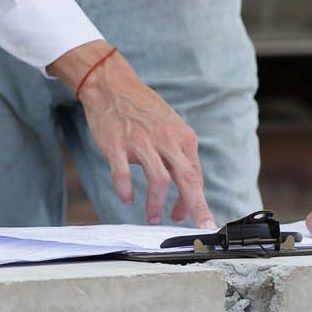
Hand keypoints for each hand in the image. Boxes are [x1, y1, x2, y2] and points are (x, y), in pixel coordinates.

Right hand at [52, 41, 214, 227]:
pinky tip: (127, 198)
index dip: (195, 201)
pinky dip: (125, 190)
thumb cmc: (142, 109)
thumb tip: (187, 187)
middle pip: (186, 179)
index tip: (193, 217)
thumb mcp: (170, 126)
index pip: (195, 176)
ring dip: (157, 205)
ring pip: (158, 180)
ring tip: (153, 217)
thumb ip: (179, 154)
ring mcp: (141, 142)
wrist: (112, 84)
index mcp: (182, 136)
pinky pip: (122, 174)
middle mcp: (166, 139)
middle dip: (195, 207)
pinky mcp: (117, 144)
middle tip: (199, 227)